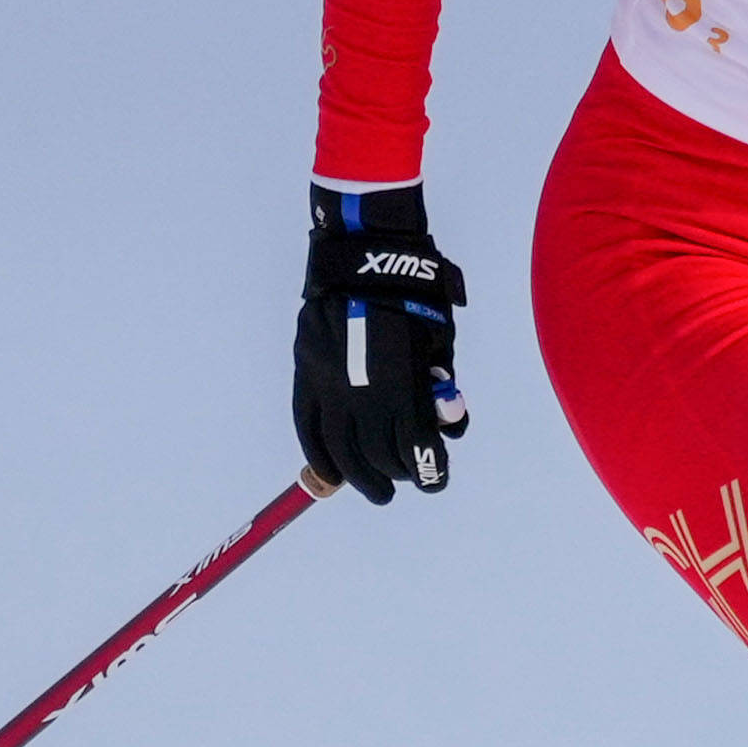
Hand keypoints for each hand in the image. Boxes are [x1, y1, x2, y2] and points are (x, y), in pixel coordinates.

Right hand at [293, 184, 470, 499]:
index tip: (436, 481)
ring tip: (374, 488)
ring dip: (359, 477)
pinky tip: (330, 472)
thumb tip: (440, 429)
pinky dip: (319, 455)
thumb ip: (438, 389)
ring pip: (341, 451)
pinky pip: (308, 428)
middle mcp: (364, 394)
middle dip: (395, 476)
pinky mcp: (307, 375)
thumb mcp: (441, 346)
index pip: (415, 450)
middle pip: (378, 458)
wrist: (366, 258)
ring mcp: (329, 386)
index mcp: (403, 387)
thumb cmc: (416, 300)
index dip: (429, 473)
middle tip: (401, 484)